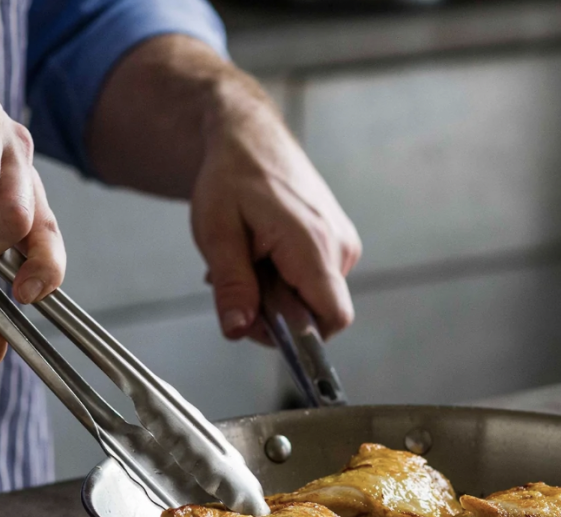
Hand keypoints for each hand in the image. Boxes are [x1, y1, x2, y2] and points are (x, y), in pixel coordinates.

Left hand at [190, 95, 360, 342]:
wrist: (250, 137)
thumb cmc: (232, 177)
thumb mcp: (217, 234)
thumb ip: (232, 286)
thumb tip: (239, 330)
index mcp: (314, 245)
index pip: (333, 319)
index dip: (300, 336)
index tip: (260, 322)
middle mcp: (340, 246)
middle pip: (319, 313)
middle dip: (276, 311)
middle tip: (238, 279)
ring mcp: (343, 243)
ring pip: (315, 297)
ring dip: (277, 293)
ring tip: (248, 258)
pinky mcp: (339, 240)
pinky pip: (317, 279)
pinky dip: (286, 278)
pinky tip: (263, 253)